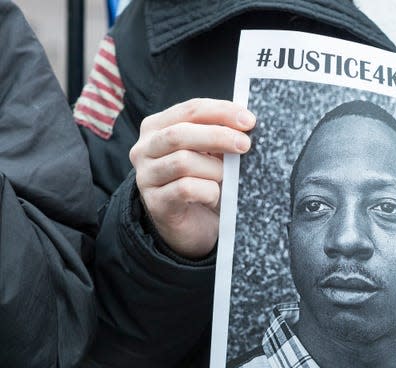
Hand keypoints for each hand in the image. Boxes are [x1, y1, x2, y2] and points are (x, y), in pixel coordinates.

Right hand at [130, 98, 255, 257]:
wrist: (194, 227)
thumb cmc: (204, 183)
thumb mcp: (212, 154)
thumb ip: (220, 136)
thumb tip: (246, 123)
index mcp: (158, 127)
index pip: (190, 110)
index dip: (221, 112)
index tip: (249, 121)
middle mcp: (145, 149)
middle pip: (180, 133)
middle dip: (218, 136)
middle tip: (245, 145)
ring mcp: (146, 176)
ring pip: (183, 162)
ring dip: (214, 169)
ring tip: (226, 179)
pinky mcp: (155, 202)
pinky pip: (186, 189)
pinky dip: (209, 191)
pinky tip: (214, 197)